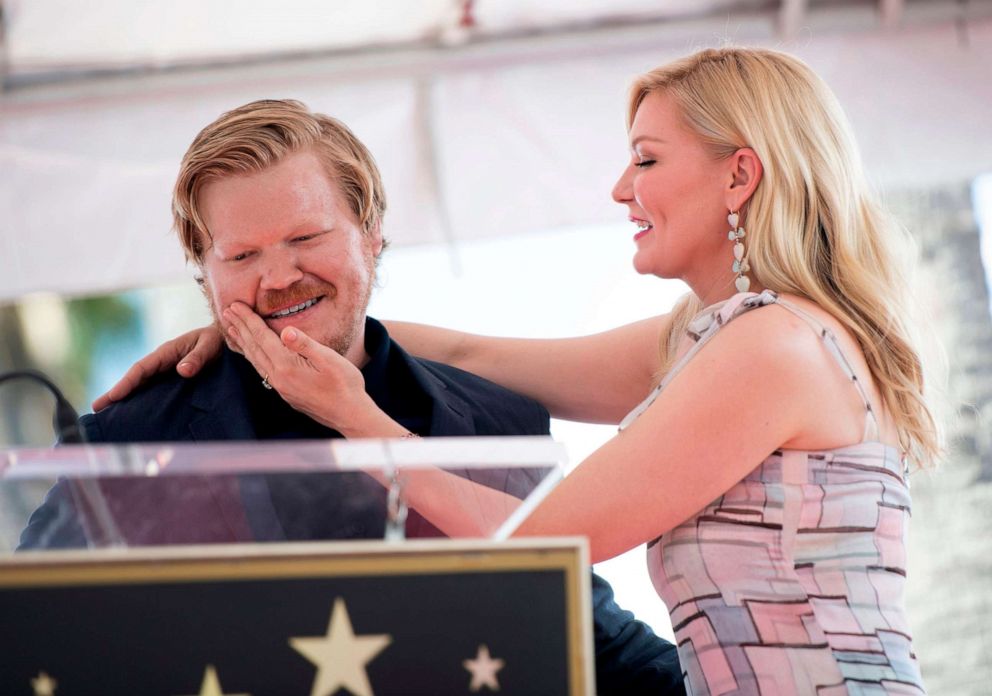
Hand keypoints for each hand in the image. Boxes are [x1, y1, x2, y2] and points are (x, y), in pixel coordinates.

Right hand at [91, 326, 223, 410]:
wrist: (226, 340)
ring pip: (142, 386)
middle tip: (96, 409)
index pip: (141, 369)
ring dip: (126, 399)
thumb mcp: (209, 345)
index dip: (126, 383)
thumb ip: (198, 357)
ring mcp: (165, 372)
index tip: (112, 397)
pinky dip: (142, 400)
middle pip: (135, 380)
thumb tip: (183, 371)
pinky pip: (154, 391)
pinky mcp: (173, 381)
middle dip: (116, 393)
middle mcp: (162, 363)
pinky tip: (137, 414)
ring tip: (108, 416)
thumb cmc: (216, 340)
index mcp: (166, 352)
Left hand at [223, 302, 407, 437]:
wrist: (350, 415)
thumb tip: (286, 330)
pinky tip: (252, 353)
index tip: (235, 305)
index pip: (262, 338)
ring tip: (231, 330)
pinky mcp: (286, 393)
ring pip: (255, 361)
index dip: (248, 320)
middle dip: (240, 328)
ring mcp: (281, 387)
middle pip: (254, 348)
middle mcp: (279, 378)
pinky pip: (262, 370)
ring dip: (243, 343)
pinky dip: (252, 357)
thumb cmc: (345, 386)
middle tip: (226, 311)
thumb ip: (306, 345)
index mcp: (287, 367)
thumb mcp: (330, 360)